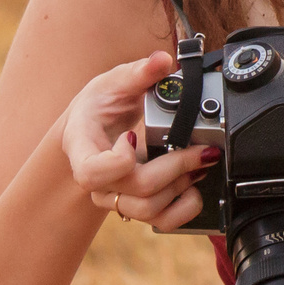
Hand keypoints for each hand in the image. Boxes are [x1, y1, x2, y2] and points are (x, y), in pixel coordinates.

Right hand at [60, 50, 221, 228]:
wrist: (97, 127)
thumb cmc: (100, 106)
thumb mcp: (114, 82)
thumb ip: (138, 73)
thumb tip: (162, 62)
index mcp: (82, 149)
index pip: (92, 173)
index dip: (118, 162)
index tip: (134, 135)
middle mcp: (98, 181)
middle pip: (135, 189)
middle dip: (175, 167)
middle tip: (201, 148)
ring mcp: (117, 197)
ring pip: (150, 210)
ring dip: (182, 186)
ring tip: (199, 162)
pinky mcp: (138, 205)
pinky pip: (162, 223)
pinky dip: (185, 208)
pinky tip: (194, 187)